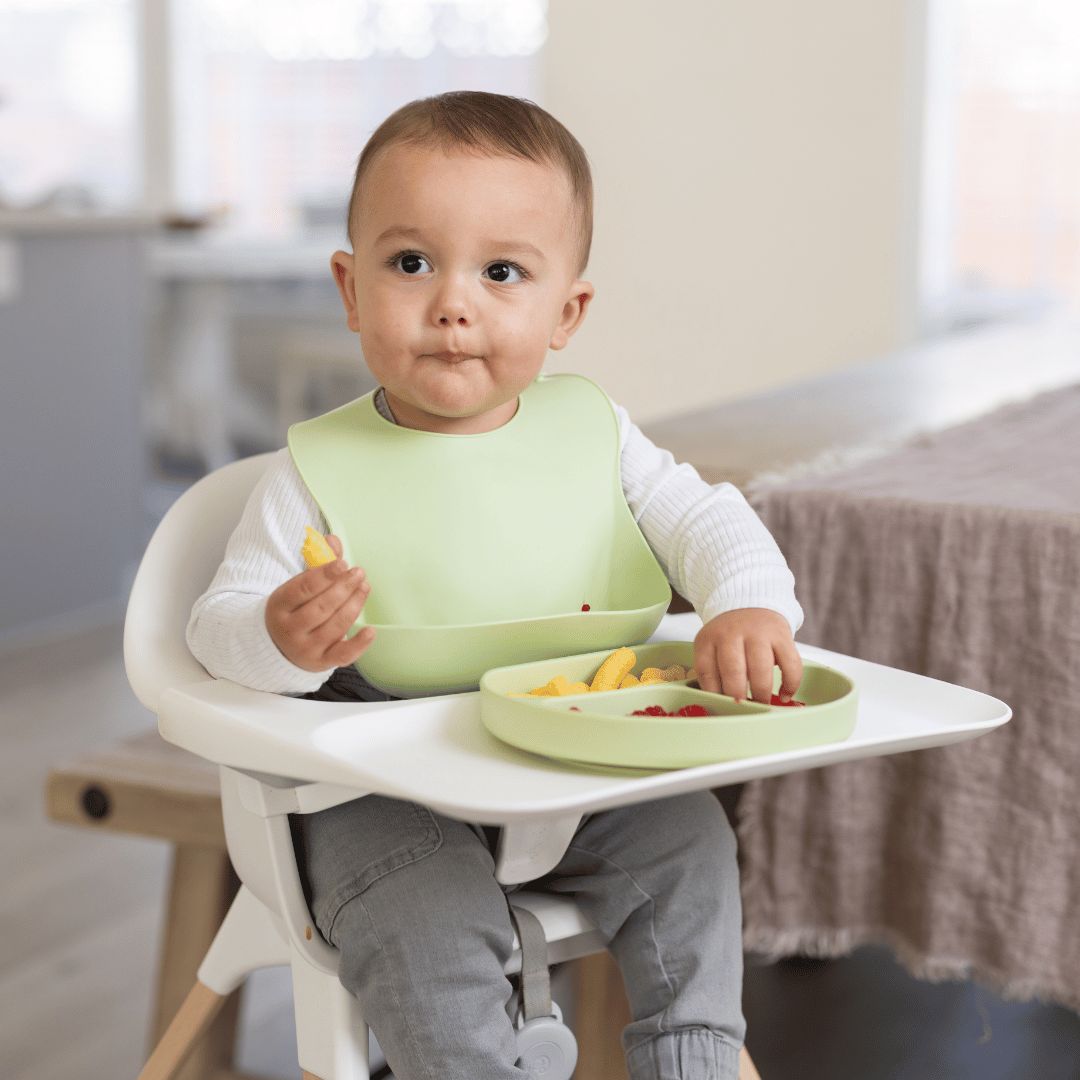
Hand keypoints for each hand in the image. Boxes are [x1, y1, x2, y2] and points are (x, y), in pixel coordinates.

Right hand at [265, 535, 375, 671]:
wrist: (279, 646)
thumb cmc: (294, 609)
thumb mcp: (297, 586)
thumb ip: (318, 563)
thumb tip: (333, 539)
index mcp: (279, 606)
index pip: (303, 589)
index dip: (325, 575)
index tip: (343, 563)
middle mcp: (290, 630)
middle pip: (321, 607)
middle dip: (344, 588)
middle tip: (359, 573)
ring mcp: (305, 649)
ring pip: (335, 627)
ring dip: (354, 605)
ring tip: (364, 587)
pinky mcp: (322, 662)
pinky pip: (343, 656)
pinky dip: (359, 644)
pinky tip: (371, 630)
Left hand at [693, 608, 801, 702]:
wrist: (750, 602)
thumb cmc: (729, 633)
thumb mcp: (711, 645)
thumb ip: (712, 671)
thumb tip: (719, 706)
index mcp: (709, 639)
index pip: (706, 671)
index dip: (713, 694)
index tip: (720, 708)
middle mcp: (732, 633)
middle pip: (733, 671)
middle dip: (738, 697)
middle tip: (742, 709)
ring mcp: (758, 633)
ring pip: (760, 669)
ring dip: (761, 693)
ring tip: (761, 705)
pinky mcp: (781, 635)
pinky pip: (790, 663)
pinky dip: (790, 684)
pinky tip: (783, 695)